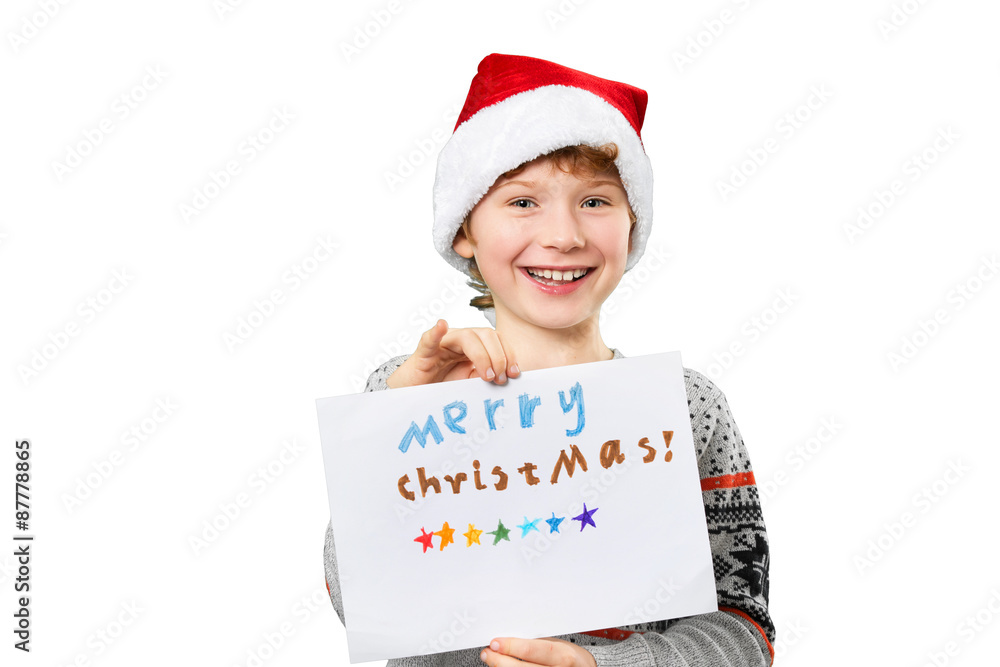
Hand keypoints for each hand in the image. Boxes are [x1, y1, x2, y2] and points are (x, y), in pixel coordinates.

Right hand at [386, 319, 519, 387]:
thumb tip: (509, 378)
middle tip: (500, 379)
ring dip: (482, 355)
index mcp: (474, 346)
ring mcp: (442, 344)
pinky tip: (442, 325)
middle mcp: (460, 341)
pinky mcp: (424, 353)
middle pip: (486, 334)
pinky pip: (430, 339)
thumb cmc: (443, 387)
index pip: (497, 340)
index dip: (509, 355)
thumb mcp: (471, 383)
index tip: (515, 374)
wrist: (415, 395)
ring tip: (486, 376)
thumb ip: (487, 377)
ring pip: (467, 336)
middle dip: (499, 357)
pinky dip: (436, 332)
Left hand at [480, 637, 596, 666]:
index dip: (511, 647)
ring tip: (493, 661)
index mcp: (564, 656)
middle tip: (488, 653)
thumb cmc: (572, 659)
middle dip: (501, 661)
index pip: (533, 651)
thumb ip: (537, 644)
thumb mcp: (559, 646)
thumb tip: (510, 640)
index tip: (495, 643)